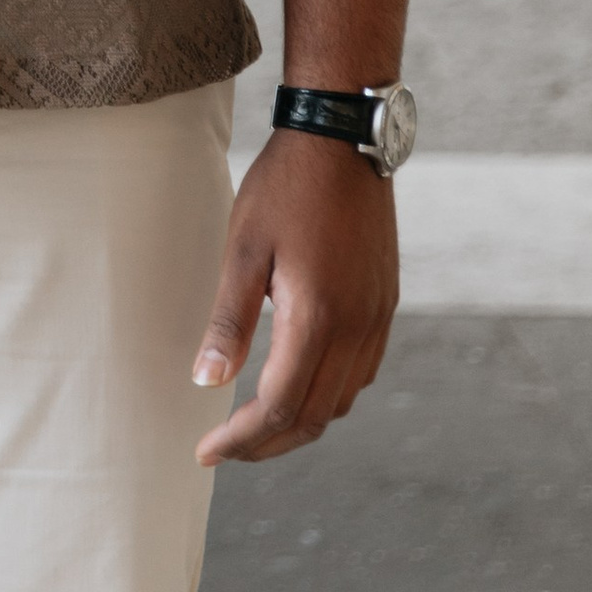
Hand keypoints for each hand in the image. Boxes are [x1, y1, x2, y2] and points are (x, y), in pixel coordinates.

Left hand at [195, 126, 400, 464]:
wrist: (344, 139)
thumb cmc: (285, 187)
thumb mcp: (243, 248)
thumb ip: (229, 321)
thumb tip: (206, 382)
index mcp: (318, 318)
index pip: (279, 406)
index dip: (241, 438)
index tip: (206, 451)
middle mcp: (357, 328)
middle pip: (314, 417)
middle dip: (267, 443)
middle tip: (226, 447)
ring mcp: (377, 318)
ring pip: (341, 400)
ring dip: (299, 422)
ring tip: (255, 421)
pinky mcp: (385, 304)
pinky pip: (361, 373)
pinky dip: (327, 393)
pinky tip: (298, 381)